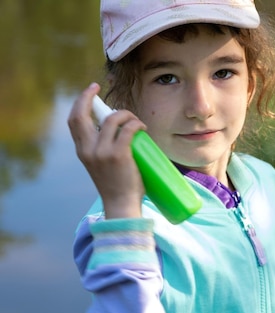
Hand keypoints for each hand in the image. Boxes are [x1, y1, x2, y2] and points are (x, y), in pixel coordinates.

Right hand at [68, 83, 145, 218]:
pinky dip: (136, 124)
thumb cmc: (117, 187)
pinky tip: (142, 127)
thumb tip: (117, 132)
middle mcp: (88, 150)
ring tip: (136, 122)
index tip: (90, 92)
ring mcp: (102, 152)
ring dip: (126, 114)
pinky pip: (128, 129)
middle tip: (98, 87)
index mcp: (82, 152)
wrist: (121, 205)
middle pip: (81, 114)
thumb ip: (102, 150)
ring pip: (112, 119)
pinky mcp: (119, 155)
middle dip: (87, 96)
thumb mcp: (101, 166)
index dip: (80, 103)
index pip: (74, 121)